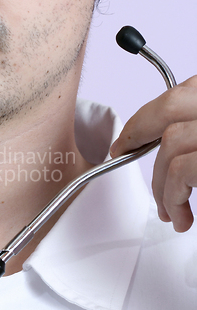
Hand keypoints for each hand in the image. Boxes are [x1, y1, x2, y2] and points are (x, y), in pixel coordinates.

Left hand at [110, 76, 196, 232]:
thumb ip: (194, 131)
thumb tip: (168, 139)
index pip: (179, 95)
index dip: (146, 118)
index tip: (128, 137)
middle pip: (170, 108)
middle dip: (136, 132)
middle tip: (120, 153)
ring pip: (172, 143)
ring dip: (161, 183)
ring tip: (167, 209)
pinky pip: (181, 171)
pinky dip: (173, 196)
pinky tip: (179, 214)